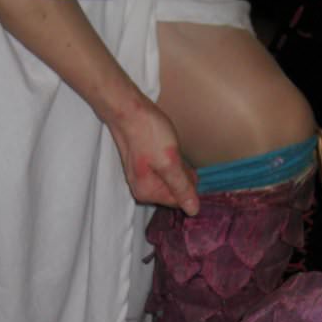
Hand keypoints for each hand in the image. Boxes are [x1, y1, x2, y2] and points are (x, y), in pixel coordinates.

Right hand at [107, 93, 199, 215]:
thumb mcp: (170, 162)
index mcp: (147, 193)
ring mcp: (140, 177)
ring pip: (169, 179)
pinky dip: (168, 161)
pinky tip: (165, 147)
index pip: (179, 200)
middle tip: (176, 154)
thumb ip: (182, 187)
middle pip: (174, 191)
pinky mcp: (141, 165)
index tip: (185, 164)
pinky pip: (162, 170)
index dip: (189, 183)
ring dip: (175, 166)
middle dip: (181, 175)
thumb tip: (193, 211)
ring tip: (169, 148)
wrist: (127, 110)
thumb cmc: (148, 133)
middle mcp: (142, 189)